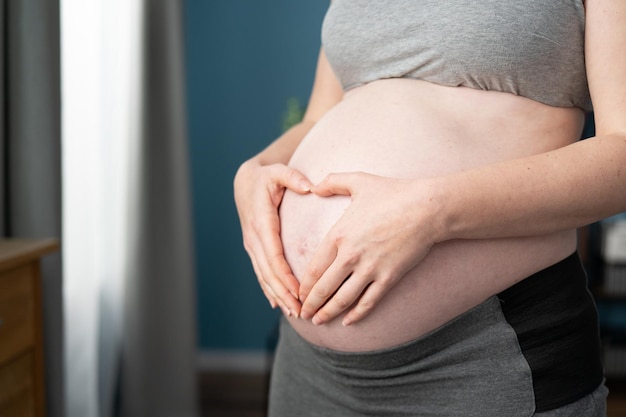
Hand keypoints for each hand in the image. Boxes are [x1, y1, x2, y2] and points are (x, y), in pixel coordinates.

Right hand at [234, 159, 312, 316]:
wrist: (245, 182)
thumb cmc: (266, 177)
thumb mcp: (278, 171)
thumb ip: (293, 177)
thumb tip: (309, 187)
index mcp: (262, 223)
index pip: (274, 255)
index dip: (285, 276)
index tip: (299, 292)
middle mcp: (254, 238)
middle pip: (268, 272)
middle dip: (284, 294)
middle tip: (301, 311)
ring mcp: (252, 246)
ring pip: (264, 276)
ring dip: (278, 296)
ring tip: (294, 313)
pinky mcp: (254, 249)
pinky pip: (261, 273)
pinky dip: (269, 289)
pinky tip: (278, 304)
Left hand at [299, 172, 440, 325]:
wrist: (427, 208)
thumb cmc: (393, 192)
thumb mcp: (358, 181)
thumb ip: (332, 182)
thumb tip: (312, 186)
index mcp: (338, 235)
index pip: (314, 268)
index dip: (304, 286)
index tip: (298, 294)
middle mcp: (350, 256)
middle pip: (324, 288)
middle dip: (311, 305)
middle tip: (303, 314)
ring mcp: (370, 269)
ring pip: (343, 299)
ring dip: (328, 313)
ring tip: (318, 321)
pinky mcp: (389, 277)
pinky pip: (369, 301)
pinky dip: (357, 314)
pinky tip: (348, 322)